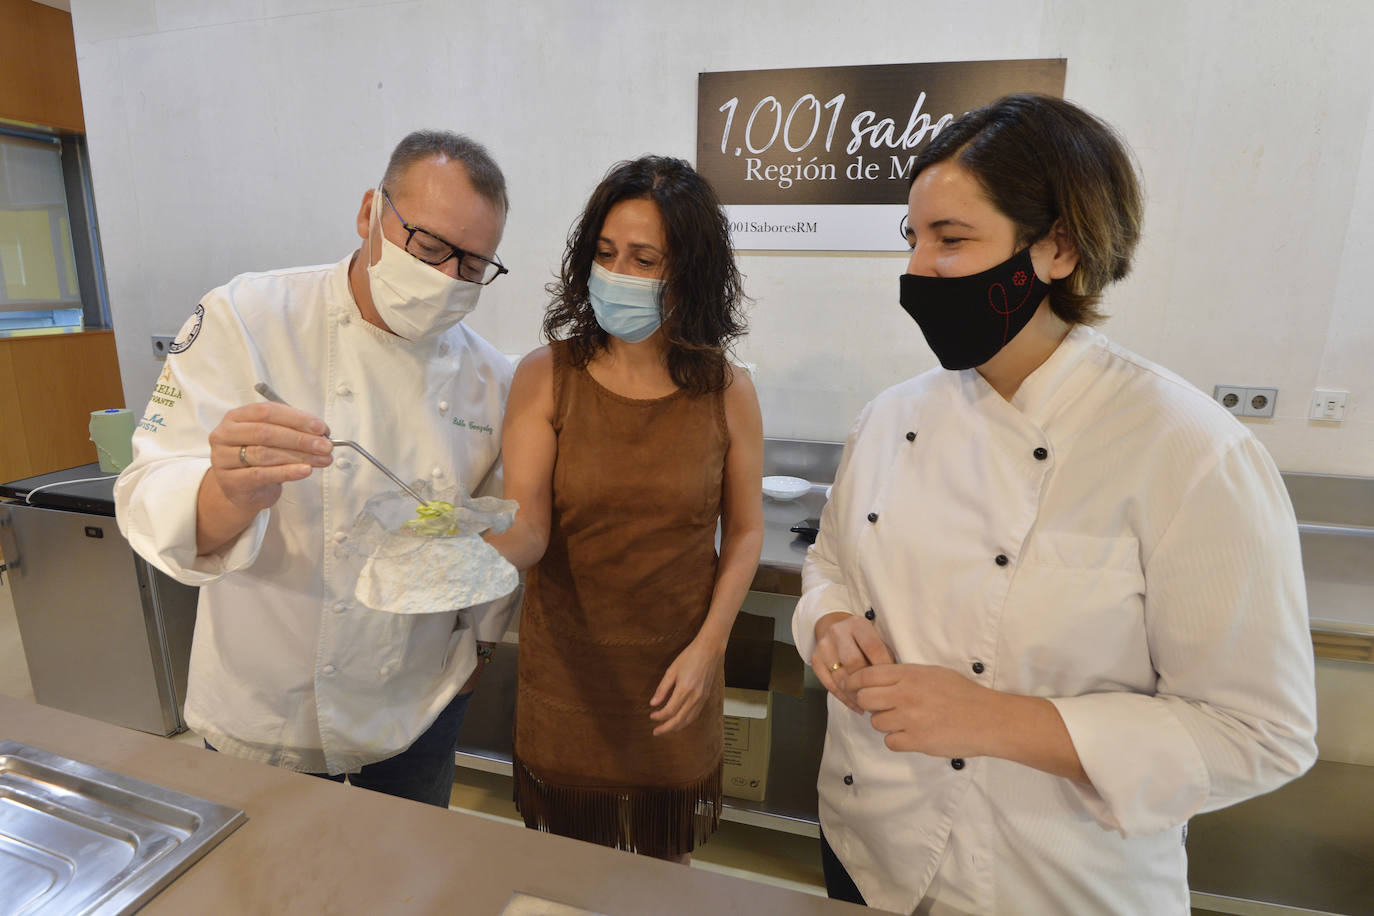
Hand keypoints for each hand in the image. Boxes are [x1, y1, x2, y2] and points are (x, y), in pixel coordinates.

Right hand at [205, 401, 333, 513]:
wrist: (241, 489)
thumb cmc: (259, 459)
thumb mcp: (272, 440)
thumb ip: (291, 431)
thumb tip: (321, 434)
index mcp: (236, 417)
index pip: (268, 412)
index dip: (297, 419)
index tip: (321, 428)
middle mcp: (225, 434)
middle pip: (266, 432)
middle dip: (300, 439)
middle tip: (326, 446)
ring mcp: (224, 458)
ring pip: (265, 454)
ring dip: (299, 456)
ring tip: (322, 460)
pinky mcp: (231, 481)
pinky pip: (262, 475)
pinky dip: (287, 472)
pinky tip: (306, 471)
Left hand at [649, 639, 719, 735]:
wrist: (709, 651)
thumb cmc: (690, 657)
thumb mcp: (671, 670)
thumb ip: (662, 688)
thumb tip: (653, 703)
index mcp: (684, 689)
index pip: (669, 711)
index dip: (659, 716)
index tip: (652, 716)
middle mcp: (695, 697)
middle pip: (679, 720)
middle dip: (666, 728)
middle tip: (656, 732)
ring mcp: (702, 699)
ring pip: (688, 720)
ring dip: (676, 727)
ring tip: (666, 729)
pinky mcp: (706, 698)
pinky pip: (695, 715)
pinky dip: (686, 721)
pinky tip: (680, 721)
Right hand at [810, 612, 893, 712]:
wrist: (837, 631)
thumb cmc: (864, 640)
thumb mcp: (876, 638)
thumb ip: (884, 655)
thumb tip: (895, 680)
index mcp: (857, 624)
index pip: (872, 647)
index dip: (883, 667)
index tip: (891, 682)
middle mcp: (837, 632)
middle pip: (853, 662)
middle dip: (867, 682)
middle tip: (879, 695)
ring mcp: (824, 646)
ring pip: (840, 677)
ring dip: (856, 695)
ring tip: (870, 705)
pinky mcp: (815, 659)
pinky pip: (830, 685)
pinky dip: (845, 699)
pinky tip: (857, 706)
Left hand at [848, 663, 1000, 757]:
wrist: (988, 719)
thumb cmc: (964, 694)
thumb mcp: (933, 673)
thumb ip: (906, 675)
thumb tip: (881, 679)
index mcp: (909, 674)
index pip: (867, 675)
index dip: (854, 682)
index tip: (852, 687)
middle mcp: (906, 695)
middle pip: (864, 699)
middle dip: (868, 704)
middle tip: (880, 707)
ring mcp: (910, 719)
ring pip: (876, 722)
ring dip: (886, 724)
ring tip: (905, 722)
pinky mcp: (916, 741)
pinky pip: (890, 742)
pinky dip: (898, 741)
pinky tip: (912, 735)